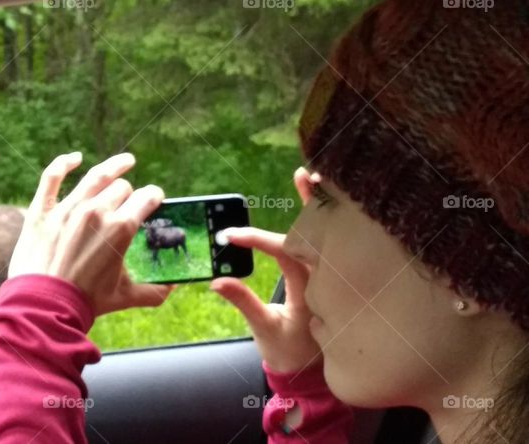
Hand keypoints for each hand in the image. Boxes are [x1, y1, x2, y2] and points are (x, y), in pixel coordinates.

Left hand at [8, 151, 175, 316]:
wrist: (45, 307)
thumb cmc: (87, 302)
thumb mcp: (125, 297)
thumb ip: (155, 291)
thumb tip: (174, 287)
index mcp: (121, 228)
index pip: (147, 197)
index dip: (154, 196)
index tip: (155, 198)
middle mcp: (96, 211)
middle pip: (122, 187)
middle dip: (130, 193)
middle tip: (129, 202)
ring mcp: (67, 208)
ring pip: (95, 176)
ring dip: (113, 167)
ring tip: (124, 161)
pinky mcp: (42, 211)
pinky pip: (52, 177)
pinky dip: (63, 163)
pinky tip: (74, 158)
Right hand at [209, 167, 321, 372]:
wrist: (312, 375)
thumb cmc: (289, 352)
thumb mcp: (264, 329)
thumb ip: (243, 302)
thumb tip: (216, 281)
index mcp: (313, 290)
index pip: (287, 253)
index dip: (258, 240)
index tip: (230, 236)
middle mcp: (327, 278)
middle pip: (322, 232)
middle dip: (313, 201)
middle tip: (305, 172)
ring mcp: (331, 276)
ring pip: (330, 234)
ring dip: (321, 204)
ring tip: (314, 174)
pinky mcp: (328, 276)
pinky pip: (328, 243)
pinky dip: (323, 221)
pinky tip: (318, 201)